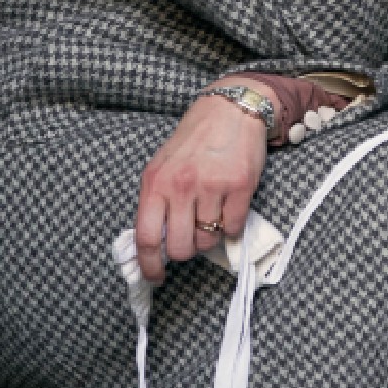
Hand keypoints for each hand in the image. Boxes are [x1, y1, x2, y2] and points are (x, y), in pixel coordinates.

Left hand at [132, 80, 273, 284]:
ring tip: (212, 217)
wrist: (230, 111)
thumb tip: (153, 245)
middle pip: (180, 247)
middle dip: (186, 251)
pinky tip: (229, 210)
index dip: (149, 265)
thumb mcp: (162, 168)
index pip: (146, 237)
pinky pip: (234, 227)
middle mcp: (181, 186)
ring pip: (208, 240)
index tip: (155, 277)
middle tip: (191, 239)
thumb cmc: (194, 142)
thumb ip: (155, 202)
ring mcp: (212, 186)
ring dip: (210, 237)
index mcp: (155, 183)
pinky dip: (232, 227)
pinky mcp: (241, 186)